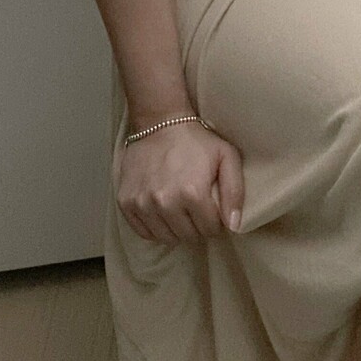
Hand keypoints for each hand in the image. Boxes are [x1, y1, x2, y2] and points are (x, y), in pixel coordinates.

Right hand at [117, 119, 244, 244]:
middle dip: (197, 226)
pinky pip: (144, 233)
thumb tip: (233, 226)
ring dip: (176, 229)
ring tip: (179, 209)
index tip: (212, 209)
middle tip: (196, 209)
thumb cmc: (195, 140)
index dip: (215, 221)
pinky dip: (155, 228)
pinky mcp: (126, 202)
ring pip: (166, 238)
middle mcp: (165, 202)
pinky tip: (162, 213)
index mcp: (193, 193)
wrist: (159, 122)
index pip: (210, 229)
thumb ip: (235, 192)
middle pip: (188, 236)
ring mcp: (143, 204)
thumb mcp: (226, 157)